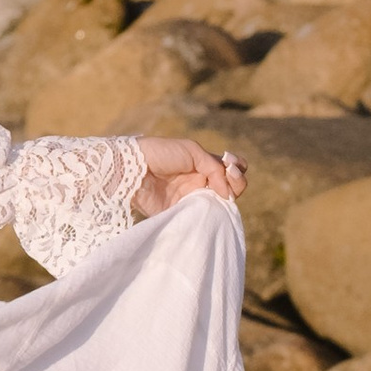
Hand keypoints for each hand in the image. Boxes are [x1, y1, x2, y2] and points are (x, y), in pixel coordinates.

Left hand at [133, 135, 248, 216]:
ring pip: (220, 204)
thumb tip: (226, 193)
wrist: (133, 170)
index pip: (233, 168)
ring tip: (219, 193)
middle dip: (237, 182)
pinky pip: (202, 219)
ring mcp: (192, 198)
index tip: (231, 167)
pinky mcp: (181, 213)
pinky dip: (211, 216)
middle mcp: (202, 181)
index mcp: (205, 164)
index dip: (238, 169)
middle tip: (227, 178)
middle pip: (232, 186)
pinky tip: (210, 207)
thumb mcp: (192, 151)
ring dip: (227, 199)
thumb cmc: (161, 153)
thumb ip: (214, 168)